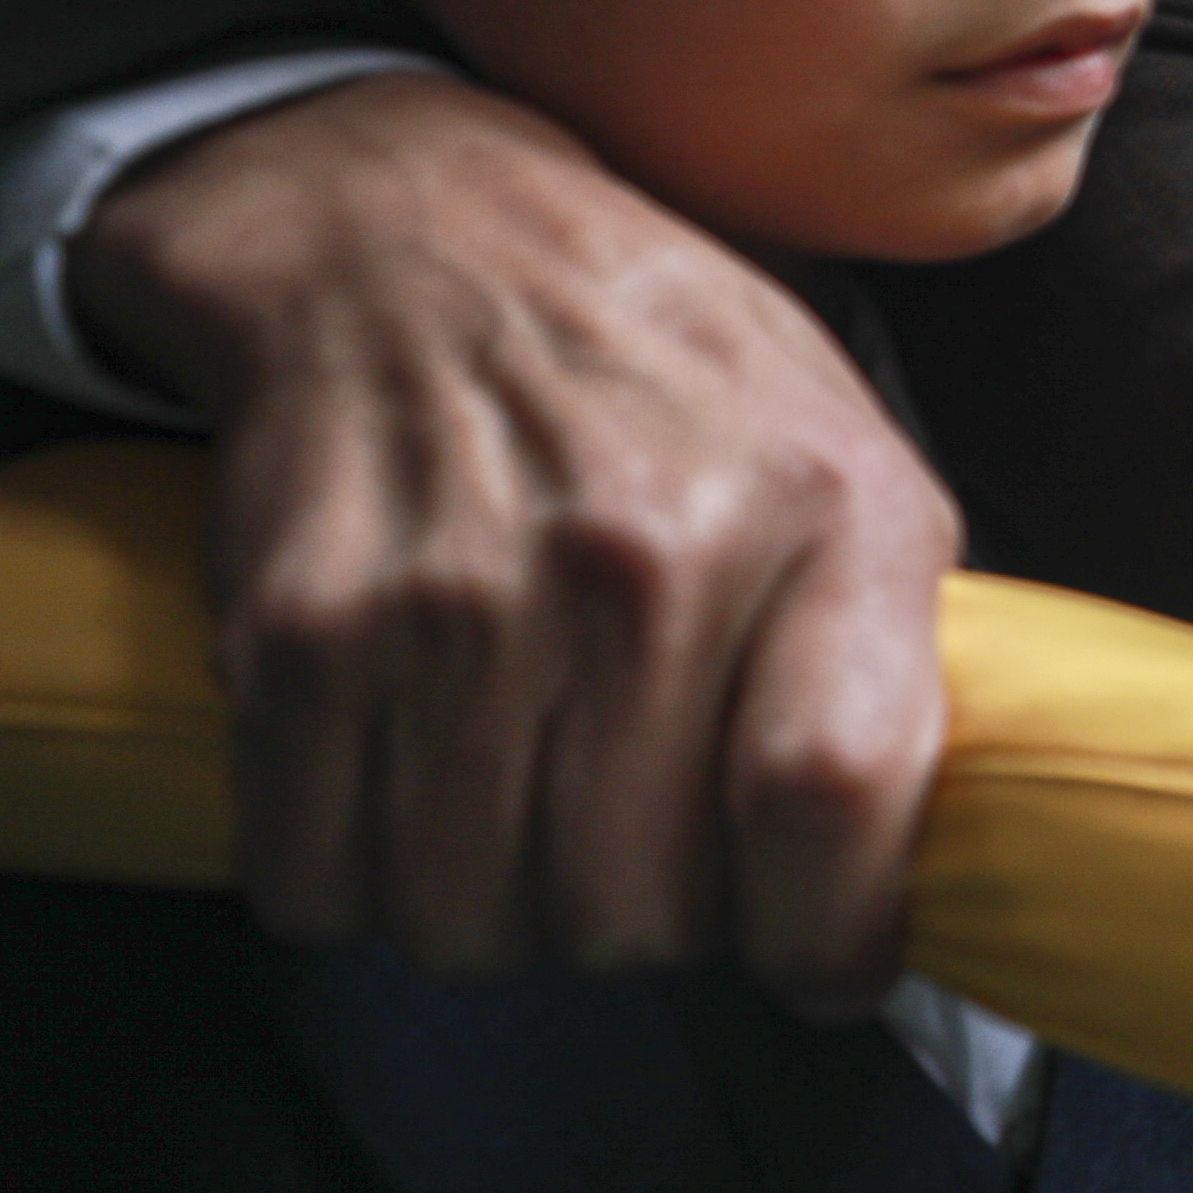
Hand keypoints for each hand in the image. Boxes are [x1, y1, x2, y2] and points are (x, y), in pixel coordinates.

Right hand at [66, 72, 952, 1003]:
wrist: (414, 232)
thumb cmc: (664, 375)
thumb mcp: (852, 459)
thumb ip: (895, 663)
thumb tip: (891, 898)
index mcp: (822, 512)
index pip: (834, 795)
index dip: (828, 933)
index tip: (813, 959)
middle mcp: (645, 555)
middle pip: (639, 911)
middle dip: (638, 918)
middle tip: (627, 833)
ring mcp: (460, 597)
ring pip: (472, 924)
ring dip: (491, 908)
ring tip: (513, 799)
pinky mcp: (298, 629)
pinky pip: (316, 882)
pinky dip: (346, 876)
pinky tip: (395, 781)